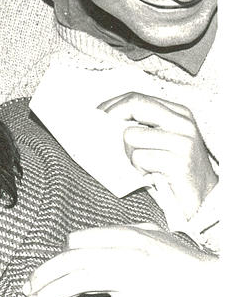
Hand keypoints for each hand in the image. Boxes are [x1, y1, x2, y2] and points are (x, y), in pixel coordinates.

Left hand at [23, 224, 219, 296]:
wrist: (221, 288)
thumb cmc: (192, 265)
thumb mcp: (159, 238)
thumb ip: (128, 234)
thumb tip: (97, 239)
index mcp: (127, 235)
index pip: (77, 241)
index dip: (59, 257)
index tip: (49, 270)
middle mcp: (122, 253)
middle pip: (68, 261)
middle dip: (43, 275)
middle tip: (28, 288)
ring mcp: (127, 279)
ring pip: (74, 283)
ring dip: (47, 295)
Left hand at [98, 91, 216, 221]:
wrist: (201, 199)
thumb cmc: (169, 170)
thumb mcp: (157, 140)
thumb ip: (137, 125)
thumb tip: (100, 119)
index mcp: (177, 113)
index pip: (136, 98)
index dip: (111, 106)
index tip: (96, 118)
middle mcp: (183, 123)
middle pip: (135, 105)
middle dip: (112, 120)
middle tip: (104, 136)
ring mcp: (183, 142)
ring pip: (131, 135)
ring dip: (129, 154)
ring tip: (142, 165)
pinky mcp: (179, 163)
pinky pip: (140, 158)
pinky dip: (138, 170)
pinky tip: (150, 176)